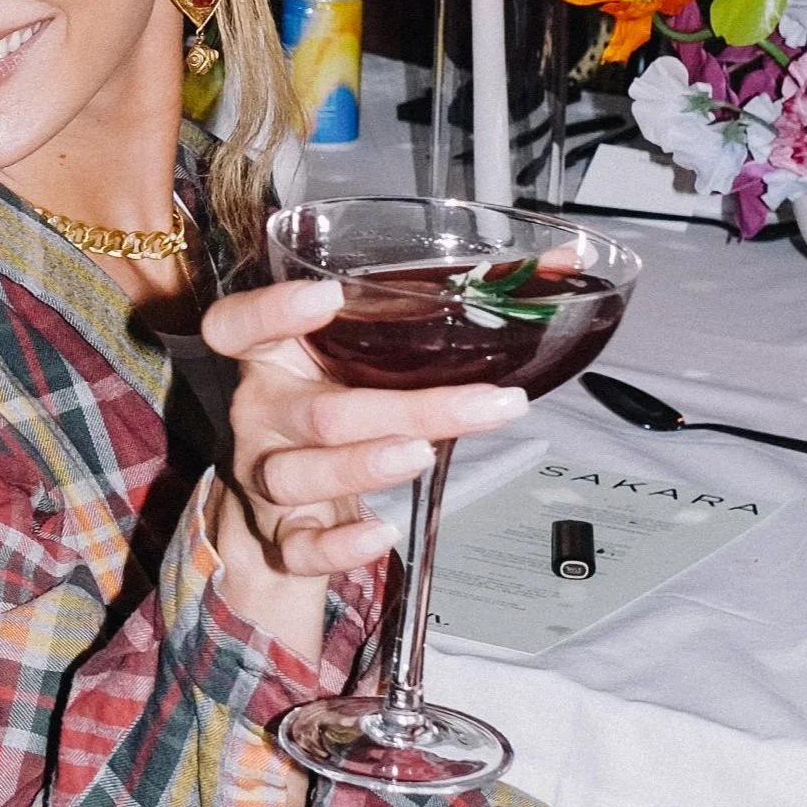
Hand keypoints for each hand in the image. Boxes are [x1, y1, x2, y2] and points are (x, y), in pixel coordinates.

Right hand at [199, 277, 523, 647]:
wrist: (292, 509)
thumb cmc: (343, 407)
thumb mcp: (374, 358)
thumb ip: (449, 313)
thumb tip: (569, 261)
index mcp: (276, 358)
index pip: (237, 325)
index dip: (273, 309)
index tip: (330, 297)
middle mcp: (264, 415)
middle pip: (317, 411)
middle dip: (406, 408)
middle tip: (481, 404)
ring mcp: (267, 476)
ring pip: (301, 474)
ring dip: (367, 465)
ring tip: (421, 455)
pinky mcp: (283, 534)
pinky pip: (301, 545)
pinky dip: (339, 544)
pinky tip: (380, 534)